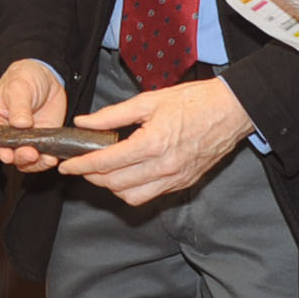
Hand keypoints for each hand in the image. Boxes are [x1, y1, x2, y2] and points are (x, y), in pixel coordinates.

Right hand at [0, 59, 68, 171]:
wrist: (47, 78)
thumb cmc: (25, 77)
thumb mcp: (19, 86)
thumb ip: (19, 106)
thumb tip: (20, 124)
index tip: (7, 155)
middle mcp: (2, 133)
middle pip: (6, 152)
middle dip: (18, 156)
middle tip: (30, 153)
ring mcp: (20, 140)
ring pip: (22, 160)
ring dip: (33, 163)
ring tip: (45, 158)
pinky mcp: (37, 143)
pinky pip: (39, 159)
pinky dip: (45, 161)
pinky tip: (51, 157)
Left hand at [61, 78, 253, 207]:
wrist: (231, 111)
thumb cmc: (193, 101)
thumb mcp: (148, 101)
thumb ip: (112, 115)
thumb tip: (84, 122)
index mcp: (152, 144)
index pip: (106, 163)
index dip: (81, 166)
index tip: (67, 165)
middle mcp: (163, 167)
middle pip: (114, 184)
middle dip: (92, 177)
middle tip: (81, 166)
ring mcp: (174, 178)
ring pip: (131, 196)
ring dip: (111, 188)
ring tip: (103, 171)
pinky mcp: (183, 183)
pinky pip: (150, 196)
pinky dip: (132, 190)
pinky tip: (127, 175)